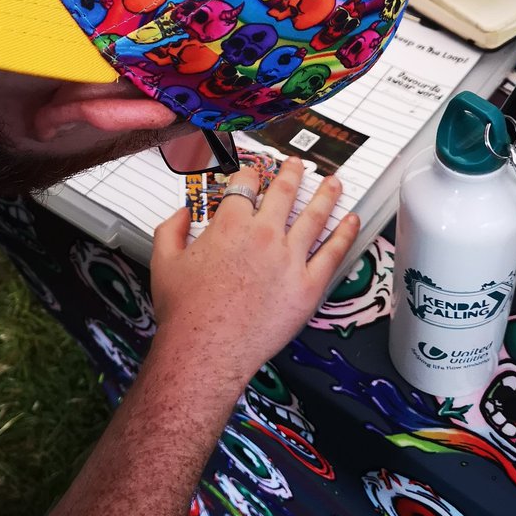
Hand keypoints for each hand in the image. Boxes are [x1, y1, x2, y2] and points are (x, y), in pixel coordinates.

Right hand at [150, 157, 358, 393]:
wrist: (206, 350)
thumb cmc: (186, 312)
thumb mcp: (163, 261)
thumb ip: (171, 230)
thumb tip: (182, 214)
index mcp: (230, 225)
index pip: (244, 185)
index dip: (248, 174)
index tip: (251, 173)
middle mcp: (264, 235)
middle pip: (284, 191)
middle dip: (293, 173)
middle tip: (299, 165)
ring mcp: (290, 259)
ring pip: (315, 215)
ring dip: (326, 194)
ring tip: (334, 183)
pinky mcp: (308, 285)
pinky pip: (333, 253)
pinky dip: (345, 233)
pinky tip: (351, 221)